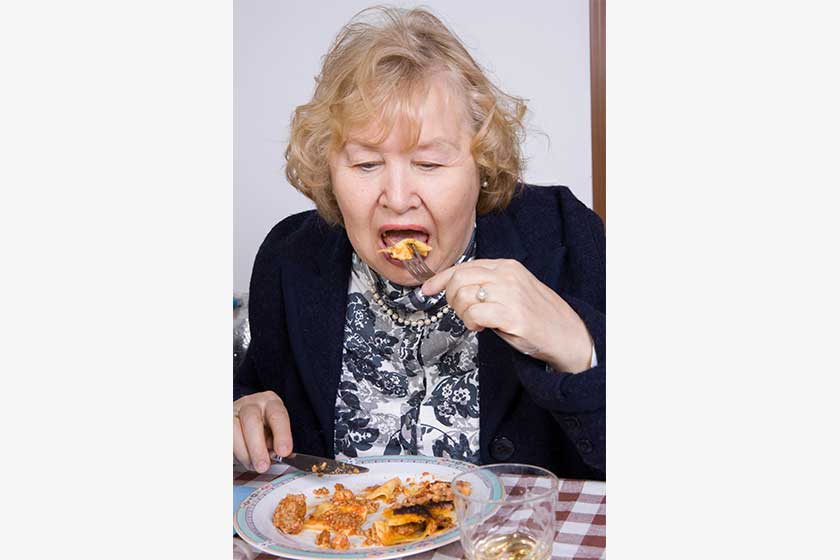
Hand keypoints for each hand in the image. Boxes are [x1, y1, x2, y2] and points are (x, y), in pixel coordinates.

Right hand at [233, 390, 292, 472]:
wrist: (245, 418)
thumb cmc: (264, 426)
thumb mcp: (276, 431)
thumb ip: (278, 443)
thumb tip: (279, 456)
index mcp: (271, 404)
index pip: (277, 415)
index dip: (282, 434)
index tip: (283, 452)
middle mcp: (251, 404)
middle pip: (251, 420)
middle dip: (257, 447)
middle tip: (263, 465)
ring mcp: (233, 412)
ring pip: (233, 429)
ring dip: (243, 453)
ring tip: (252, 465)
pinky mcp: (222, 423)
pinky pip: (226, 439)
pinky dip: (234, 452)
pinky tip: (243, 460)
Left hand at [422, 259, 592, 372]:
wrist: (567, 334)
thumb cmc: (537, 315)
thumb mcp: (512, 289)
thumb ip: (487, 284)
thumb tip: (454, 288)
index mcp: (506, 266)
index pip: (464, 266)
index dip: (440, 278)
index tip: (427, 289)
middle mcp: (507, 275)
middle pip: (459, 279)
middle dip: (451, 298)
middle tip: (461, 311)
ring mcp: (510, 294)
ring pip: (463, 295)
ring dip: (462, 313)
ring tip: (476, 321)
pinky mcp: (511, 315)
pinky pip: (474, 314)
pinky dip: (470, 322)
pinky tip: (481, 327)